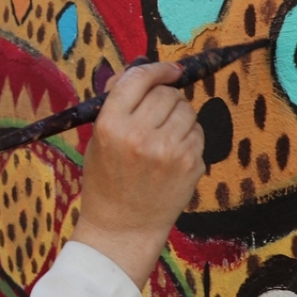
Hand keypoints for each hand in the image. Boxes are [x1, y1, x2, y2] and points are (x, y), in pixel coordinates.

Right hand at [69, 62, 204, 288]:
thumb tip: (141, 70)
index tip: (168, 70)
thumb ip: (118, 104)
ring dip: (178, 117)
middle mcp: (140, 135)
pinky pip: (197, 133)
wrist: (122, 227)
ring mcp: (168, 151)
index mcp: (111, 125)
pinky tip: (172, 156)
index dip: (156, 70)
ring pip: (187, 110)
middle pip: (167, 94)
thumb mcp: (98, 139)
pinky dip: (188, 138)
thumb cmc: (106, 180)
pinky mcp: (191, 164)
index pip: (138, 79)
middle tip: (156, 116)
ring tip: (163, 138)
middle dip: (164, 98)